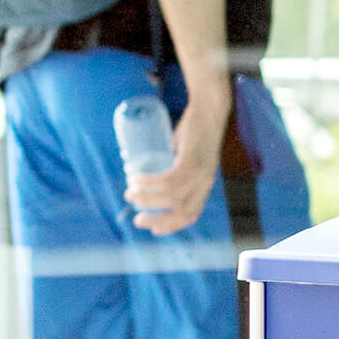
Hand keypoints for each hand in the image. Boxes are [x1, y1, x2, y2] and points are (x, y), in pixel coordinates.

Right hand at [125, 84, 231, 234]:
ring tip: (130, 194)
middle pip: (182, 213)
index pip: (190, 215)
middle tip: (137, 219)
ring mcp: (200, 173)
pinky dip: (150, 182)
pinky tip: (136, 179)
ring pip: (171, 198)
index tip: (153, 229)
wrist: (208, 109)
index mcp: (204, 186)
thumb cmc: (194, 131)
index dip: (172, 225)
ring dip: (148, 199)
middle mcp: (204, 184)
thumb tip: (151, 175)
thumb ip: (174, 166)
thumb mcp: (186, 155)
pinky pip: (169, 180)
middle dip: (158, 220)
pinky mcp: (192, 161)